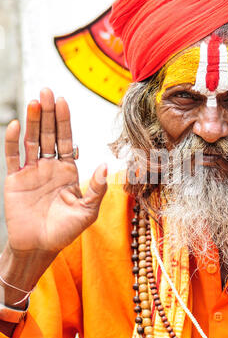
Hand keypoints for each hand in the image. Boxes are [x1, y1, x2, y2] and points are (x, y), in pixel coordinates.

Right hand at [4, 88, 107, 258]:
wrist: (39, 246)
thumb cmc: (65, 231)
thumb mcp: (87, 211)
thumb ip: (96, 189)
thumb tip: (104, 166)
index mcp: (68, 171)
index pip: (67, 140)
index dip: (65, 121)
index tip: (64, 102)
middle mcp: (50, 167)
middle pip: (49, 134)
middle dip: (49, 113)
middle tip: (47, 91)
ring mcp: (32, 171)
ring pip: (32, 140)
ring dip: (33, 121)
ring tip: (35, 100)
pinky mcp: (15, 179)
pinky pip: (13, 156)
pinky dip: (13, 141)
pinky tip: (16, 125)